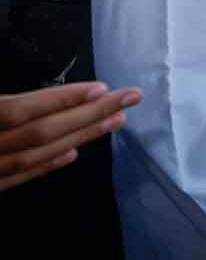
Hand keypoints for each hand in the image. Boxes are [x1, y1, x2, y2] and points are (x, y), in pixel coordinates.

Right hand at [0, 82, 142, 191]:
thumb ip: (5, 102)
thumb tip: (50, 93)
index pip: (22, 109)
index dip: (61, 100)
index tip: (101, 89)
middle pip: (41, 131)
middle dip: (88, 114)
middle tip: (131, 97)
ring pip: (35, 155)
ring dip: (78, 137)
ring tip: (115, 120)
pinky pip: (16, 177)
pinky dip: (47, 164)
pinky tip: (74, 153)